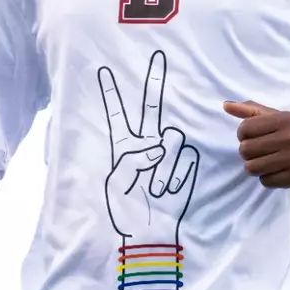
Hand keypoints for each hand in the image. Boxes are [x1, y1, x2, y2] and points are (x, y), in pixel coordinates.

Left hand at [99, 51, 198, 239]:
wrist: (150, 234)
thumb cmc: (127, 211)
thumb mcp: (116, 186)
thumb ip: (132, 161)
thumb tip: (157, 146)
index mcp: (124, 148)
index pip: (118, 117)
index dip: (111, 95)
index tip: (104, 71)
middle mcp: (146, 146)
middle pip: (151, 109)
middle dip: (155, 82)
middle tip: (159, 55)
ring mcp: (167, 154)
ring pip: (172, 139)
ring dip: (165, 168)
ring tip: (156, 190)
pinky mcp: (184, 164)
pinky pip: (185, 159)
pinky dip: (177, 176)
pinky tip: (170, 190)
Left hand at [224, 101, 289, 188]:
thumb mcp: (280, 116)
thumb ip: (252, 111)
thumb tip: (225, 105)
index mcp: (285, 119)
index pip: (245, 129)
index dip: (243, 135)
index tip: (252, 137)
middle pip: (245, 150)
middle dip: (247, 153)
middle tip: (258, 152)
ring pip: (253, 168)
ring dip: (255, 167)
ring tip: (266, 162)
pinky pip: (267, 181)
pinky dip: (267, 178)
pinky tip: (277, 171)